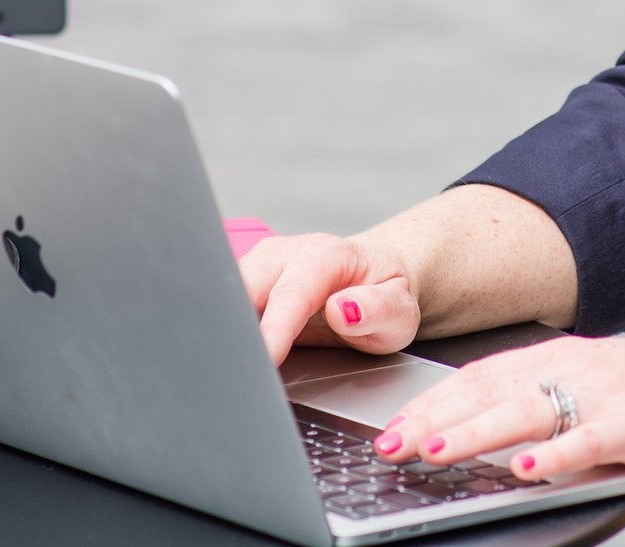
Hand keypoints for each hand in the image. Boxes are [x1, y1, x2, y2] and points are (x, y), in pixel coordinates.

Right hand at [240, 233, 419, 364]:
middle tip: (236, 371)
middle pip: (245, 286)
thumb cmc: (386, 295)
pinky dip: (224, 331)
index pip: (292, 291)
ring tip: (228, 368)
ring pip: (226, 293)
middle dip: (236, 326)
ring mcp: (263, 266)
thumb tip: (344, 310)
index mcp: (327, 255)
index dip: (276, 326)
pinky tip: (229, 356)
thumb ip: (378, 310)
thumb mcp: (400, 312)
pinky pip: (225, 304)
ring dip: (224, 329)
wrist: (376, 279)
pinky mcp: (249, 282)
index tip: (267, 357)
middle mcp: (288, 253)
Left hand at [374, 336, 624, 480]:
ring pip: (532, 408)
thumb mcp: (602, 396)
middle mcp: (582, 367)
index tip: (390, 424)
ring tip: (436, 450)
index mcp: (566, 357)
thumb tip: (488, 444)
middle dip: (437, 416)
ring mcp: (613, 392)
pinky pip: (592, 439)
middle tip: (389, 443)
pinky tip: (525, 467)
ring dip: (479, 431)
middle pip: (495, 388)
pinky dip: (556, 454)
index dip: (433, 399)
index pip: (484, 374)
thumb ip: (551, 412)